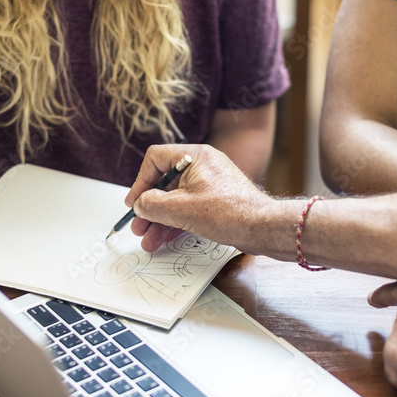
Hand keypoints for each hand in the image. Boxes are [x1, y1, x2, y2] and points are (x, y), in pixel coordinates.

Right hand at [126, 143, 273, 251]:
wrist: (262, 228)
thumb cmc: (229, 212)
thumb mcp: (180, 209)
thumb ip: (152, 204)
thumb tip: (140, 205)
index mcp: (195, 156)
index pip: (155, 159)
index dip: (140, 181)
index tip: (134, 203)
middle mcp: (203, 165)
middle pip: (164, 182)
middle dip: (149, 208)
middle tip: (139, 227)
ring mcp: (211, 183)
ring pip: (176, 198)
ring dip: (160, 220)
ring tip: (149, 241)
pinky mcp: (217, 200)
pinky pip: (189, 207)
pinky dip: (176, 221)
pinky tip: (165, 238)